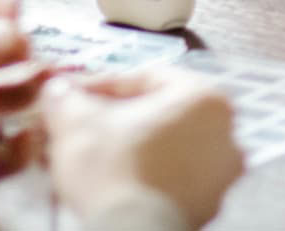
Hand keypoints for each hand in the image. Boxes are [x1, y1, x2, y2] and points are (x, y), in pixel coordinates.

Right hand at [42, 70, 244, 230]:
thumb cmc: (112, 167)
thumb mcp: (77, 123)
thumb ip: (67, 98)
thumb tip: (57, 88)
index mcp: (205, 97)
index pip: (147, 79)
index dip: (101, 86)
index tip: (69, 97)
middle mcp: (227, 131)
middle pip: (159, 115)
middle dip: (113, 120)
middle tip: (76, 129)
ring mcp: (222, 172)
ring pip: (165, 149)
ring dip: (127, 150)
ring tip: (86, 159)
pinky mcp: (209, 205)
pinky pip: (171, 180)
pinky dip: (142, 177)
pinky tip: (109, 185)